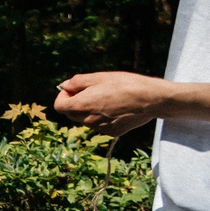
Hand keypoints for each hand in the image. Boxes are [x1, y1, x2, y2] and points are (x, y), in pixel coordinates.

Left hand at [53, 70, 168, 134]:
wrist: (150, 99)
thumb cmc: (124, 84)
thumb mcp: (98, 77)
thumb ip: (77, 82)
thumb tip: (65, 86)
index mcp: (82, 105)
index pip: (59, 106)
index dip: (63, 96)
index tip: (73, 89)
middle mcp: (89, 120)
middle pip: (71, 114)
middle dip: (75, 103)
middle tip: (90, 91)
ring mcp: (100, 128)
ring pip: (86, 120)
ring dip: (89, 110)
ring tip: (106, 98)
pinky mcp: (112, 132)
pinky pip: (99, 125)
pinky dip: (101, 117)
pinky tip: (115, 108)